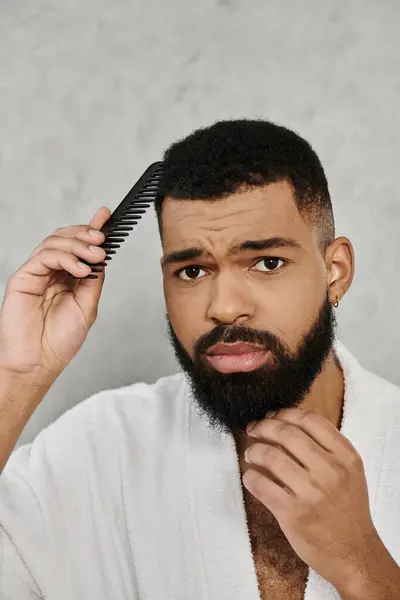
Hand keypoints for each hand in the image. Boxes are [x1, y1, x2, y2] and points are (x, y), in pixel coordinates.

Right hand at [0, 207, 110, 383]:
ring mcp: (36, 274)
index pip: (78, 247)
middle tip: (101, 240)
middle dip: (86, 235)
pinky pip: (43, 257)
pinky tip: (79, 269)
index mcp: (66, 278)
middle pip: (66, 239)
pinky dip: (64, 257)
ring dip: (78, 245)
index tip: (106, 215)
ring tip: (94, 256)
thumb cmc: (58, 341)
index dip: (91, 228)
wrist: (38, 363)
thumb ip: (93, 281)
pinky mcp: (22, 278)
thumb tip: (102, 258)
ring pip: (54, 243)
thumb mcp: (86, 307)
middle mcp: (51, 273)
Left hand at [242, 408, 381, 592]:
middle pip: (287, 433)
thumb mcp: (349, 472)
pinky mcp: (293, 513)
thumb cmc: (347, 510)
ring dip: (254, 451)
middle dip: (264, 427)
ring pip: (270, 456)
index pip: (310, 420)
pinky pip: (261, 485)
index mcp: (346, 456)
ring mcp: (311, 492)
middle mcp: (330, 470)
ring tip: (251, 454)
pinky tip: (250, 477)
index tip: (272, 416)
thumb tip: (285, 424)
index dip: (285, 413)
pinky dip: (250, 477)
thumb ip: (325, 447)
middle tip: (254, 429)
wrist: (354, 554)